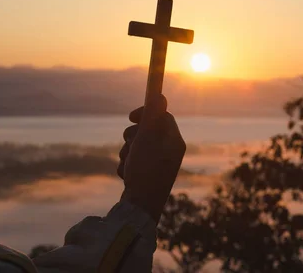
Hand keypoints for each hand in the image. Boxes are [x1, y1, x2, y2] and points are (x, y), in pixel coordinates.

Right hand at [118, 95, 185, 222]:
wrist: (140, 207)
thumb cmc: (146, 169)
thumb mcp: (149, 137)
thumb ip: (153, 114)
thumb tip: (159, 94)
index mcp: (175, 141)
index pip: (162, 116)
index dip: (146, 112)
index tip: (131, 116)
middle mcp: (170, 152)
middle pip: (147, 130)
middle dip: (133, 135)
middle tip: (130, 144)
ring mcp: (158, 166)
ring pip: (136, 146)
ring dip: (127, 151)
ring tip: (128, 163)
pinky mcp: (147, 176)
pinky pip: (133, 162)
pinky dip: (127, 165)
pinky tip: (128, 175)